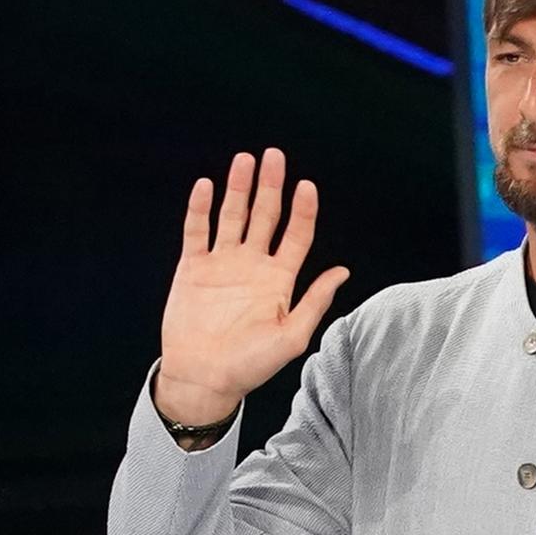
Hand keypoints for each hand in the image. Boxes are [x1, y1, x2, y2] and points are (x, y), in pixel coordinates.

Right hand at [154, 149, 349, 430]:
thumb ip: (315, 301)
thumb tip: (342, 271)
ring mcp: (222, 264)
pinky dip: (201, 208)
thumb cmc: (251, 365)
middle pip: (265, 217)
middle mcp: (253, 266)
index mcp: (279, 280)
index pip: (296, 236)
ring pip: (232, 216)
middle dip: (271, 187)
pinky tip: (207, 186)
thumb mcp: (293, 336)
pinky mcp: (193, 267)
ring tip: (245, 160)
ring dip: (238, 188)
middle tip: (275, 157)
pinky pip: (197, 231)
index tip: (307, 186)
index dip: (303, 211)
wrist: (205, 377)